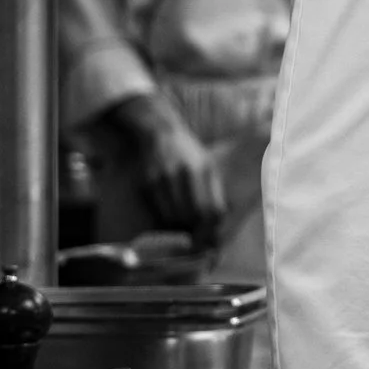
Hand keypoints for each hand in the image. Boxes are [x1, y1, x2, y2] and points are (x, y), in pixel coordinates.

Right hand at [106, 94, 225, 237]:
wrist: (162, 132)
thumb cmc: (190, 153)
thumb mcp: (209, 165)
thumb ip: (214, 191)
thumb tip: (218, 221)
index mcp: (205, 170)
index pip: (212, 210)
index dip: (212, 227)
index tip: (212, 234)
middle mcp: (185, 174)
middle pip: (193, 216)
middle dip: (197, 230)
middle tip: (198, 235)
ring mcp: (165, 179)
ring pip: (175, 217)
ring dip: (181, 225)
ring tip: (185, 224)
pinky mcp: (149, 183)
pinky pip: (160, 210)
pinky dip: (167, 217)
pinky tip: (172, 214)